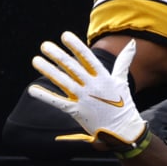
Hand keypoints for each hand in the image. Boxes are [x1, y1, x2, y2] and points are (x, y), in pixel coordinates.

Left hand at [27, 33, 146, 152]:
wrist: (123, 130)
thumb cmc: (123, 104)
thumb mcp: (122, 81)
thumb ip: (124, 61)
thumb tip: (133, 43)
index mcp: (103, 77)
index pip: (87, 58)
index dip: (76, 46)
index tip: (65, 35)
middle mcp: (93, 86)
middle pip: (72, 68)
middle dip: (57, 55)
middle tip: (44, 46)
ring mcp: (84, 99)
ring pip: (63, 82)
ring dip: (48, 70)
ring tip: (36, 60)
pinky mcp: (77, 112)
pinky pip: (58, 102)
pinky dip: (45, 96)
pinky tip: (33, 89)